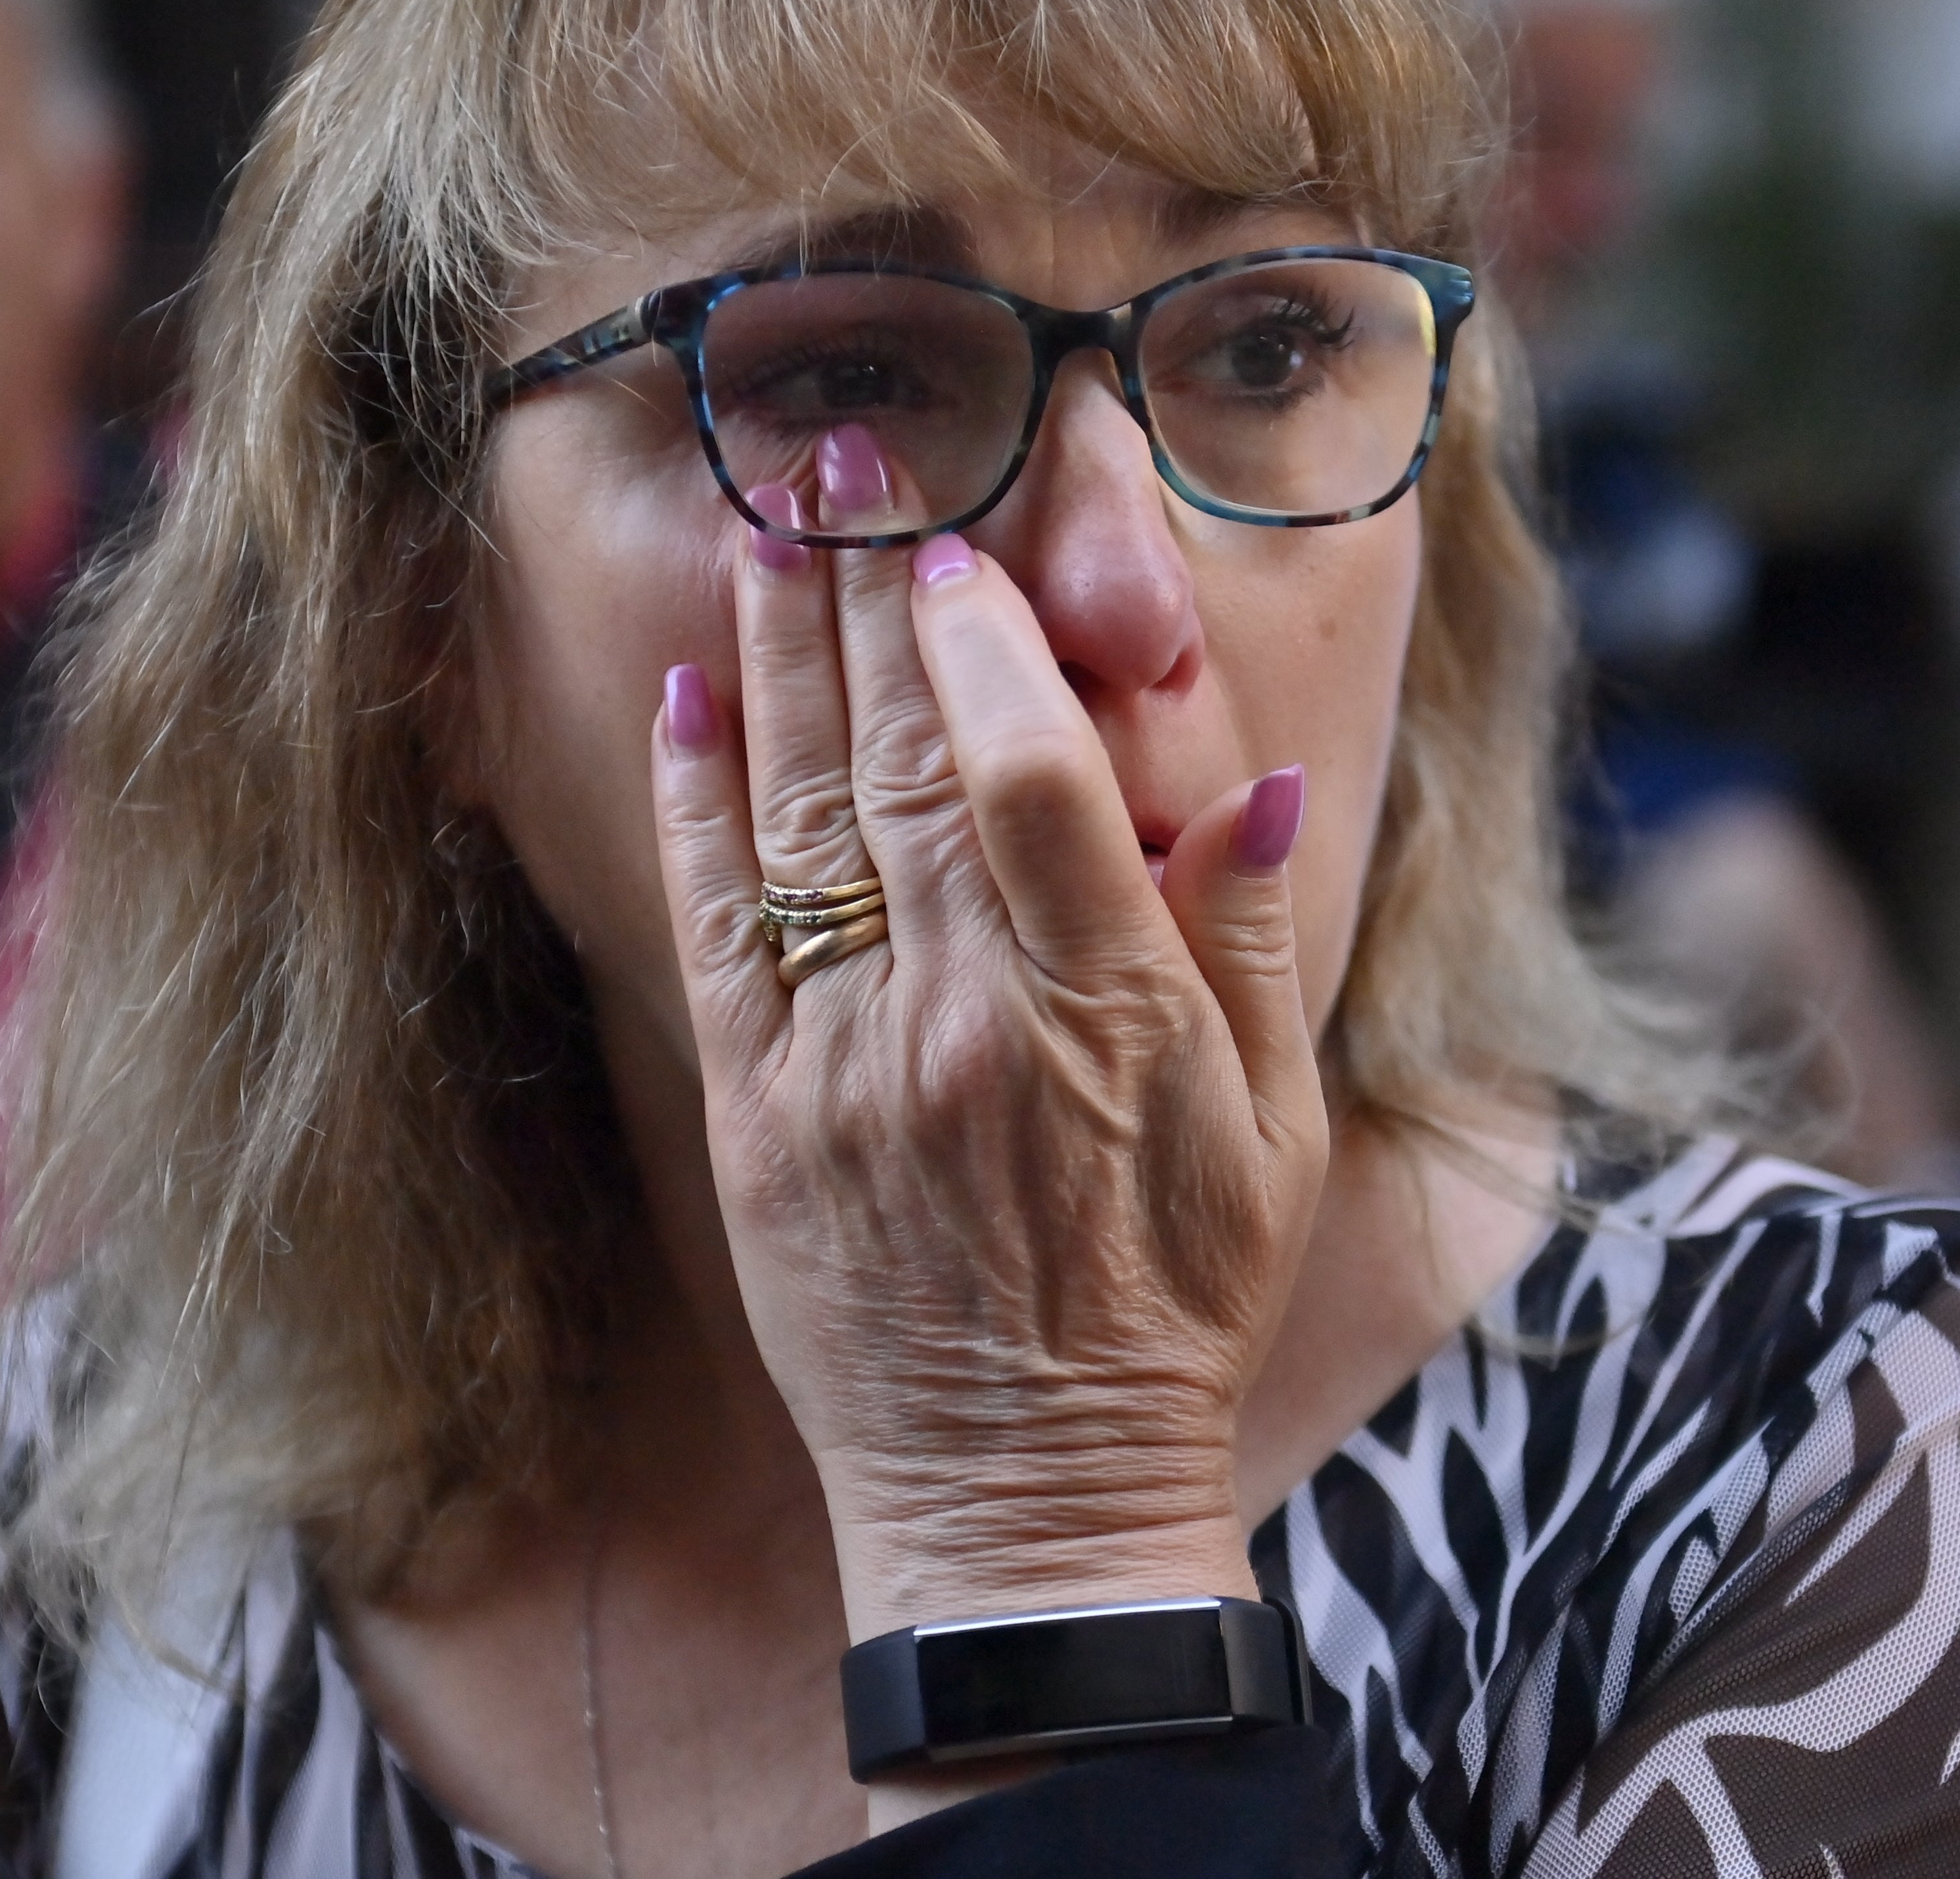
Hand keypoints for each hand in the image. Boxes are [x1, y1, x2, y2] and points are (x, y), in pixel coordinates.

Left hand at [649, 427, 1330, 1638]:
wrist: (1026, 1502)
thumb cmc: (1171, 1310)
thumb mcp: (1270, 1138)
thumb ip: (1252, 951)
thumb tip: (1252, 784)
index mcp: (1101, 1019)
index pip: (1025, 784)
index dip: (980, 649)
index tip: (950, 546)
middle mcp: (961, 1024)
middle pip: (899, 768)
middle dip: (866, 598)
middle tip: (842, 458)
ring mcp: (844, 1072)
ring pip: (799, 823)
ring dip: (777, 660)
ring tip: (764, 525)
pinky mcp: (758, 1122)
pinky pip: (717, 932)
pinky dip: (698, 808)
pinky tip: (690, 697)